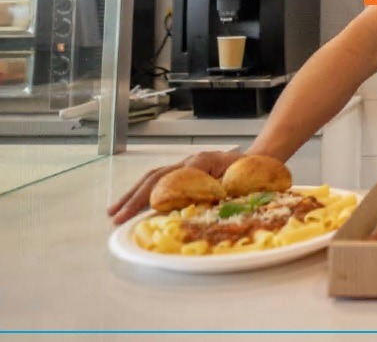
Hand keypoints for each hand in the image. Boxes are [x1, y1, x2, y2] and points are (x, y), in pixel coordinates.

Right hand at [107, 149, 242, 224]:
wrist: (261, 159)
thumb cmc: (252, 173)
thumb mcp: (238, 185)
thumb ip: (216, 196)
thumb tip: (194, 210)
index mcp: (201, 163)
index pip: (167, 182)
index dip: (148, 200)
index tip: (132, 215)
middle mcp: (190, 161)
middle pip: (154, 178)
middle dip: (133, 199)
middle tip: (116, 218)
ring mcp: (187, 164)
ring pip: (154, 177)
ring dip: (134, 194)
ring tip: (115, 211)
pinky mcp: (186, 171)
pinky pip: (162, 180)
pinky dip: (146, 192)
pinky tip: (135, 204)